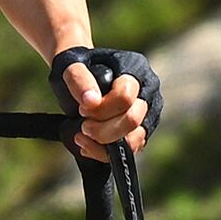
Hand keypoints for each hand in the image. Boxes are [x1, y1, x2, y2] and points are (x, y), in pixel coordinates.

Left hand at [51, 43, 155, 159]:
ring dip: (104, 144)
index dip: (101, 109)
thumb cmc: (77, 67)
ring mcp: (148, 113)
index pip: (125, 97)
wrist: (81, 74)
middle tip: (83, 124)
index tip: (82, 108)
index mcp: (136, 69)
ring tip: (82, 135)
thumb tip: (91, 101)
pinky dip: (105, 153)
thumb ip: (79, 79)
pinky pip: (130, 151)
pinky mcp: (142, 132)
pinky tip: (87, 144)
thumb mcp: (71, 65)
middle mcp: (148, 91)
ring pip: (134, 141)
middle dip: (102, 129)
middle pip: (132, 121)